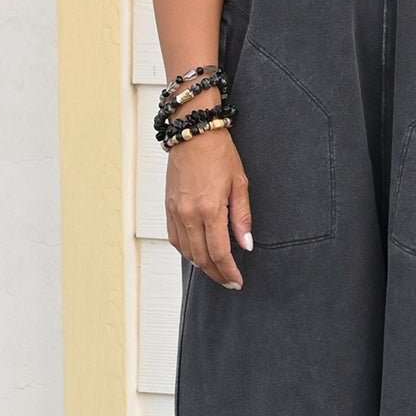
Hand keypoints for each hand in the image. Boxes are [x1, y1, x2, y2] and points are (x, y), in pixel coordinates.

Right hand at [166, 129, 251, 289]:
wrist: (194, 133)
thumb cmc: (219, 153)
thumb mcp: (240, 184)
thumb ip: (242, 218)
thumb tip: (246, 245)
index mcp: (210, 209)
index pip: (219, 253)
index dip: (228, 272)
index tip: (237, 281)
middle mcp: (189, 214)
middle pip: (201, 257)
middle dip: (216, 274)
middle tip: (229, 281)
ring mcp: (176, 211)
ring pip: (186, 251)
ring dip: (201, 265)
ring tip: (216, 270)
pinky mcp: (168, 207)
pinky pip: (175, 238)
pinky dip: (186, 251)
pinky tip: (197, 253)